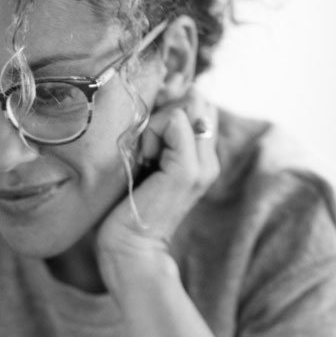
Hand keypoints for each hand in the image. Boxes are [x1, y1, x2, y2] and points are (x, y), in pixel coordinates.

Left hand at [96, 90, 219, 296]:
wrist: (129, 247)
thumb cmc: (126, 206)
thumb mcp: (145, 160)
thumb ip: (158, 132)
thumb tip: (165, 89)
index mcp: (201, 157)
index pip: (198, 104)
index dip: (171, 107)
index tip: (148, 138)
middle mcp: (209, 159)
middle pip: (197, 100)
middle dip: (165, 111)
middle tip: (145, 148)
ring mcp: (203, 165)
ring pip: (187, 105)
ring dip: (156, 123)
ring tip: (144, 157)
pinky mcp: (188, 169)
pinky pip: (175, 120)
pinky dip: (152, 132)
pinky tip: (143, 160)